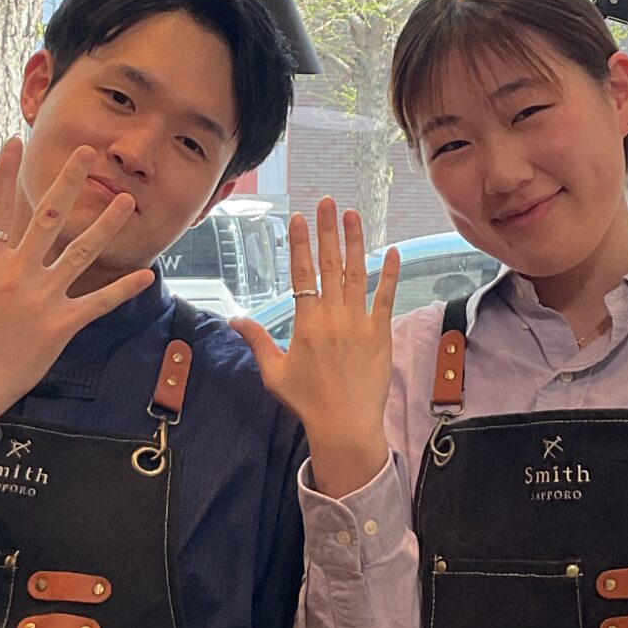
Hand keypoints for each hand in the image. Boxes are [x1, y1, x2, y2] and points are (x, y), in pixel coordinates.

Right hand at [0, 140, 152, 440]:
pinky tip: (146, 275)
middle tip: (86, 153)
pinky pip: (97, 304)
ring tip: (126, 201)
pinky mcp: (60, 327)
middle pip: (47, 217)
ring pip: (80, 253)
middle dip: (68, 182)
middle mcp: (16, 274)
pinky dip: (122, 290)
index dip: (5, 174)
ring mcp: (41, 299)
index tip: (15, 143)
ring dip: (106, 226)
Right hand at [231, 200, 397, 498]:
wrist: (345, 425)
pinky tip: (393, 252)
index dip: (301, 244)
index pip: (302, 273)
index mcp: (306, 323)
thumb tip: (234, 319)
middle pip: (329, 265)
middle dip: (328, 230)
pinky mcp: (380, 334)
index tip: (299, 218)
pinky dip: (389, 275)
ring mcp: (359, 323)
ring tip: (353, 214)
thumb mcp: (274, 372)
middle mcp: (333, 317)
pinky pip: (386, 298)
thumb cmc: (307, 401)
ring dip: (355, 242)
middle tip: (327, 202)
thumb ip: (257, 341)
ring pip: (356, 274)